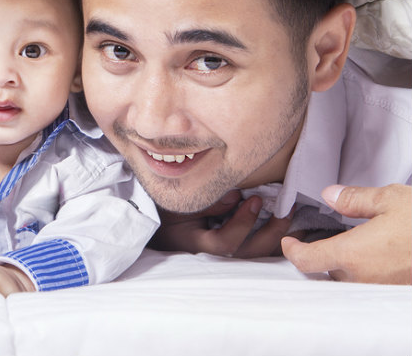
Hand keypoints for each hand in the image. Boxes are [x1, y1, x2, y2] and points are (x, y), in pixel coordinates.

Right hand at [150, 190, 293, 257]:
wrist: (160, 227)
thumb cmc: (165, 213)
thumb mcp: (178, 204)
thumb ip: (206, 202)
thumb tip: (237, 196)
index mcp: (195, 244)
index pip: (225, 243)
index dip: (243, 224)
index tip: (254, 200)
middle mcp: (212, 257)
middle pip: (248, 254)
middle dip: (271, 233)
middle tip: (284, 209)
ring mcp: (223, 257)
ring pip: (256, 256)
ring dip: (278, 238)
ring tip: (293, 217)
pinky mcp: (233, 252)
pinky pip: (257, 249)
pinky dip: (274, 239)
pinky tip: (291, 228)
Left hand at [282, 184, 411, 283]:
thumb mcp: (390, 200)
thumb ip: (355, 199)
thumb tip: (329, 195)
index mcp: (352, 254)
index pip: (306, 260)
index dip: (292, 251)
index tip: (289, 242)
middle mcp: (362, 277)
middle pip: (327, 271)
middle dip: (322, 255)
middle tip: (322, 237)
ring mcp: (380, 288)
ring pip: (349, 279)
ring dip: (344, 265)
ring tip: (349, 244)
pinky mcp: (397, 289)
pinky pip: (369, 282)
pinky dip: (364, 270)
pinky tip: (373, 255)